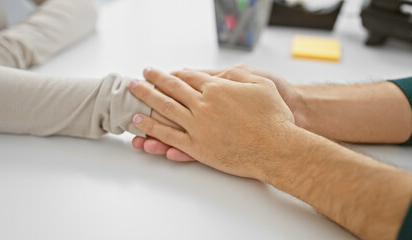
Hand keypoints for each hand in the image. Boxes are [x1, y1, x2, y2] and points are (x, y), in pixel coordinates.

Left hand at [129, 67, 294, 179]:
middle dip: (154, 80)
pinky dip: (153, 129)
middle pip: (172, 89)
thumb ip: (237, 76)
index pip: (189, 77)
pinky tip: (141, 123)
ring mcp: (198, 128)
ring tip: (133, 92)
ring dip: (146, 99)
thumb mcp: (260, 85)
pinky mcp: (199, 148)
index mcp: (218, 89)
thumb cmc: (274, 118)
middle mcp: (204, 106)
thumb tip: (219, 75)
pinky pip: (169, 137)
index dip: (175, 73)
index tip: (166, 72)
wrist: (278, 149)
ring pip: (165, 110)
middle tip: (142, 75)